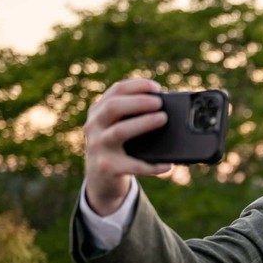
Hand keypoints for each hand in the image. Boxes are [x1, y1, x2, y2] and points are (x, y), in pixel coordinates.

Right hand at [83, 78, 171, 214]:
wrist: (101, 177)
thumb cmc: (118, 145)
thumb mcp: (117, 125)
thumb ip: (133, 114)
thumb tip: (168, 108)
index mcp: (99, 110)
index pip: (116, 90)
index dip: (137, 86)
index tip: (157, 88)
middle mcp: (94, 126)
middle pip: (113, 107)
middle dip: (139, 102)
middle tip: (160, 104)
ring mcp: (98, 147)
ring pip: (119, 131)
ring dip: (143, 123)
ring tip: (163, 119)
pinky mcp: (106, 167)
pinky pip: (132, 166)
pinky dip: (152, 166)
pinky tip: (167, 165)